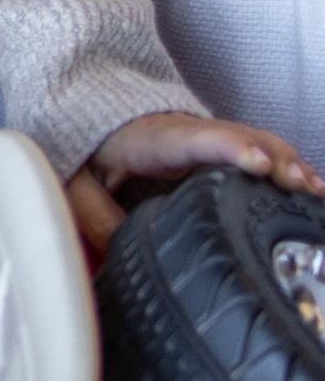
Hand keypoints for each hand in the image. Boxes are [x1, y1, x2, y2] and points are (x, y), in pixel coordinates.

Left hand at [66, 108, 323, 248]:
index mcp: (152, 139)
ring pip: (258, 142)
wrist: (96, 123)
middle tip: (299, 185)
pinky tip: (312, 190)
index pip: (193, 139)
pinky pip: (262, 151)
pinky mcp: (224, 150)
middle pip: (239, 138)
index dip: (228, 148)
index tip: (256, 164)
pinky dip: (289, 167)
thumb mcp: (79, 185)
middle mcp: (189, 133)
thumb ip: (95, 218)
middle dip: (273, 159)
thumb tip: (117, 257)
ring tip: (315, 191)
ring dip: (288, 163)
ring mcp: (211, 138)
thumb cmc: (89, 153)